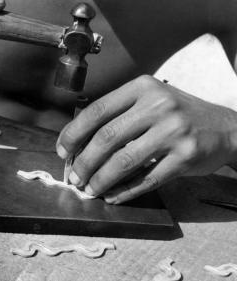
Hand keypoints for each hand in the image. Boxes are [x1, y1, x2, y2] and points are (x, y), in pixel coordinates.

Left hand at [56, 75, 236, 203]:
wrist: (224, 127)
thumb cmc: (177, 114)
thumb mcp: (149, 101)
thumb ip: (118, 115)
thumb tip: (80, 141)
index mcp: (142, 88)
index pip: (97, 110)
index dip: (74, 132)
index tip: (63, 149)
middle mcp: (158, 105)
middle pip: (107, 137)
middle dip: (84, 161)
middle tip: (74, 177)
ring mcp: (174, 130)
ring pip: (124, 161)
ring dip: (101, 180)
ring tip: (90, 189)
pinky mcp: (186, 156)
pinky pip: (147, 178)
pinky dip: (125, 191)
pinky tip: (112, 196)